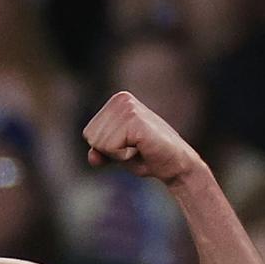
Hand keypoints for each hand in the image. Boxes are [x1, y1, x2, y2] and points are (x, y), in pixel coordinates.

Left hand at [82, 91, 201, 183]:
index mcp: (116, 101)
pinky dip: (123, 157)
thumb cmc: (147, 157)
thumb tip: (92, 156)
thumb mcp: (115, 154)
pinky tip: (141, 149)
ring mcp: (128, 107)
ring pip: (100, 144)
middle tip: (135, 148)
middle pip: (91, 137)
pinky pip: (110, 148)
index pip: (88, 133)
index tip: (128, 145)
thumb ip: (99, 152)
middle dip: (110, 151)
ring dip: (118, 154)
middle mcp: (121, 99)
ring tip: (139, 148)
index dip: (105, 149)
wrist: (176, 165)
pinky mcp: (135, 120)